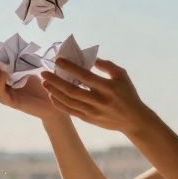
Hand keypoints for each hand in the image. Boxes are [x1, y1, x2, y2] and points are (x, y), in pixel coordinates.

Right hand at [0, 52, 64, 122]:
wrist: (54, 100)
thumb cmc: (42, 83)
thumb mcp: (29, 67)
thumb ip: (18, 59)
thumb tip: (12, 45)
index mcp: (2, 79)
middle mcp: (0, 87)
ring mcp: (4, 95)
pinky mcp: (11, 102)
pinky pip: (1, 92)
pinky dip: (0, 81)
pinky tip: (4, 72)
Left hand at [40, 58, 154, 134]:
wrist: (133, 120)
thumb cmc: (128, 94)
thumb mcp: (122, 76)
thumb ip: (106, 65)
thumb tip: (90, 58)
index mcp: (107, 88)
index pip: (85, 76)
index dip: (70, 68)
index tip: (58, 61)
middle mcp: (98, 101)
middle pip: (72, 90)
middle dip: (56, 81)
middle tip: (44, 73)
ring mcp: (92, 112)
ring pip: (69, 102)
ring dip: (54, 92)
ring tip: (44, 83)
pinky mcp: (89, 119)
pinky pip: (71, 111)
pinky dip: (60, 104)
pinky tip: (52, 96)